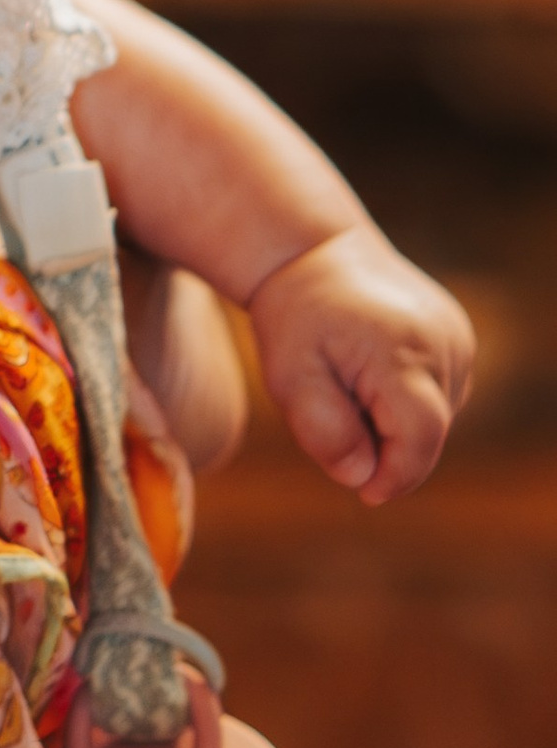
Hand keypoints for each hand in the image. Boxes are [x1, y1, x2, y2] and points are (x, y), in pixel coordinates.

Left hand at [248, 220, 473, 504]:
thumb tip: (363, 479)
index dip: (396, 476)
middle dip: (388, 448)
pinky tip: (373, 375)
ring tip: (350, 385)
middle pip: (429, 432)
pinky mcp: (459, 335)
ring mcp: (457, 337)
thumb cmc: (295, 317)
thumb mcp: (288, 377)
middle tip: (336, 414)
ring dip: (397, 424)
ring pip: (437, 416)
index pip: (420, 438)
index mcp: (400, 351)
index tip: (365, 494)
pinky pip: (442, 393)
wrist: (314, 253)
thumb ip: (324, 431)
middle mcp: (442, 343)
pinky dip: (409, 401)